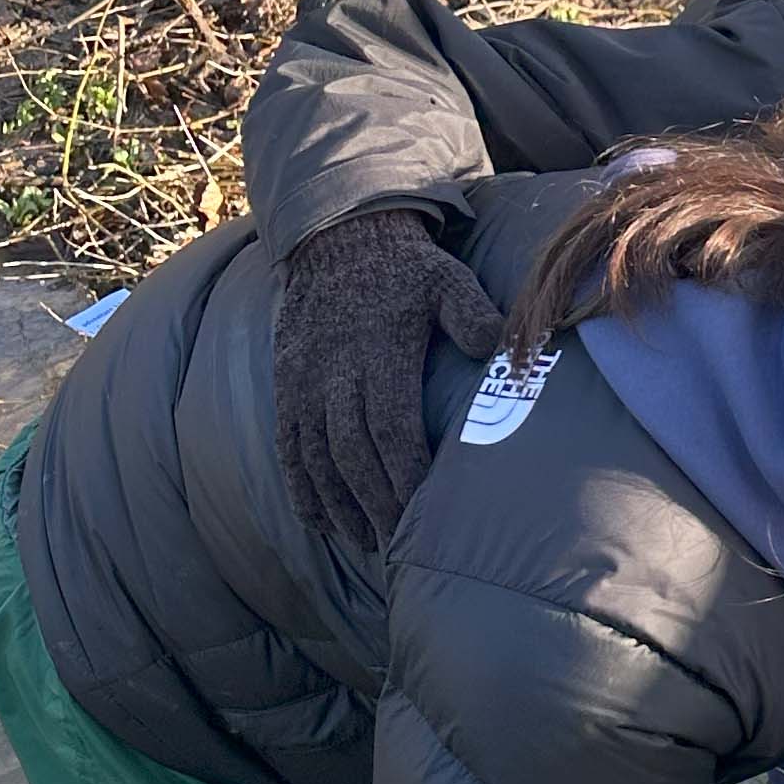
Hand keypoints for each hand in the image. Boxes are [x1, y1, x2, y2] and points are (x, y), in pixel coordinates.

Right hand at [273, 208, 501, 557]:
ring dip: (339, 505)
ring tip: (365, 543)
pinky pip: (288, 446)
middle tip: (400, 544)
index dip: (405, 474)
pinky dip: (301, 488)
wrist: (339, 239)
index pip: (389, 429)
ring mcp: (305, 383)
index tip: (424, 512)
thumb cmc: (405, 268)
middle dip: (376, 504)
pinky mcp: (286, 386)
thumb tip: (497, 344)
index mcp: (378, 354)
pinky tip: (318, 522)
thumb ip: (471, 312)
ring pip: (316, 458)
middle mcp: (334, 374)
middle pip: (352, 455)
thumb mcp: (445, 277)